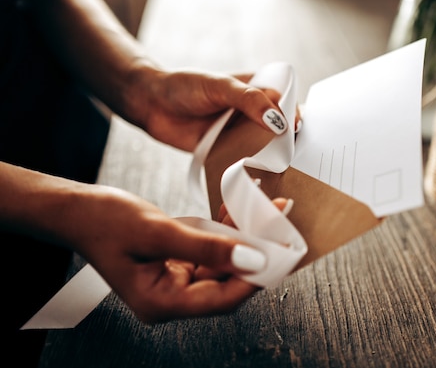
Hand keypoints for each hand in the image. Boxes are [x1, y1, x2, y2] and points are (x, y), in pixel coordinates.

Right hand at [70, 185, 289, 322]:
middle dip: (256, 255)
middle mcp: (171, 297)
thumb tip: (252, 258)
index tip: (280, 253)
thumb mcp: (159, 231)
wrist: (78, 209)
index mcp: (161, 303)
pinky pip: (211, 251)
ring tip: (266, 213)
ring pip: (223, 265)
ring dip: (244, 239)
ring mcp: (174, 280)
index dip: (256, 278)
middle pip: (228, 283)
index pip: (223, 299)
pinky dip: (226, 232)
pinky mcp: (177, 263)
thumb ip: (207, 246)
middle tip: (280, 228)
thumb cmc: (104, 221)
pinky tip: (238, 212)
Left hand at [137, 69, 300, 151]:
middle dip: (286, 139)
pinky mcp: (227, 150)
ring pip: (264, 146)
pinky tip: (258, 175)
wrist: (151, 105)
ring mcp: (239, 132)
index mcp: (255, 88)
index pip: (285, 100)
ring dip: (271, 155)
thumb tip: (277, 121)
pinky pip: (244, 160)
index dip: (294, 113)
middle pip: (278, 126)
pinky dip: (251, 167)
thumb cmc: (185, 86)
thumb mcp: (220, 86)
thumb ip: (249, 100)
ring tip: (279, 166)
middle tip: (290, 151)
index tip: (295, 127)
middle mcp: (251, 111)